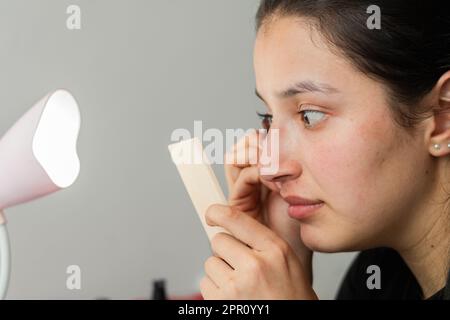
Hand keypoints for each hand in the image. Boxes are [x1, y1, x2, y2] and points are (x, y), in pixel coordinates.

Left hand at [200, 205, 317, 299]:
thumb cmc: (290, 298)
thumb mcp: (288, 263)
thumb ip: (264, 244)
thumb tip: (234, 229)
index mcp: (275, 250)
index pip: (236, 219)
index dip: (218, 213)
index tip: (212, 214)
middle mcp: (256, 265)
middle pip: (219, 241)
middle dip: (225, 252)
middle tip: (240, 266)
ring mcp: (237, 286)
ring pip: (211, 263)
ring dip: (220, 272)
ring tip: (240, 286)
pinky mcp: (221, 302)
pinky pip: (205, 284)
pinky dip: (214, 290)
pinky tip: (233, 298)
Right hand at [225, 131, 312, 280]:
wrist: (295, 247)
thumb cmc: (300, 219)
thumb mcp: (297, 182)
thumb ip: (285, 161)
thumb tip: (278, 135)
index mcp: (268, 169)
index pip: (257, 139)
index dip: (265, 134)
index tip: (284, 138)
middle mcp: (253, 176)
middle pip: (244, 144)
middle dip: (257, 142)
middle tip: (276, 151)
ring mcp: (244, 188)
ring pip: (235, 157)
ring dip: (252, 155)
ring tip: (272, 165)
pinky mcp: (238, 201)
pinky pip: (240, 177)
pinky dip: (253, 172)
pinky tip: (269, 179)